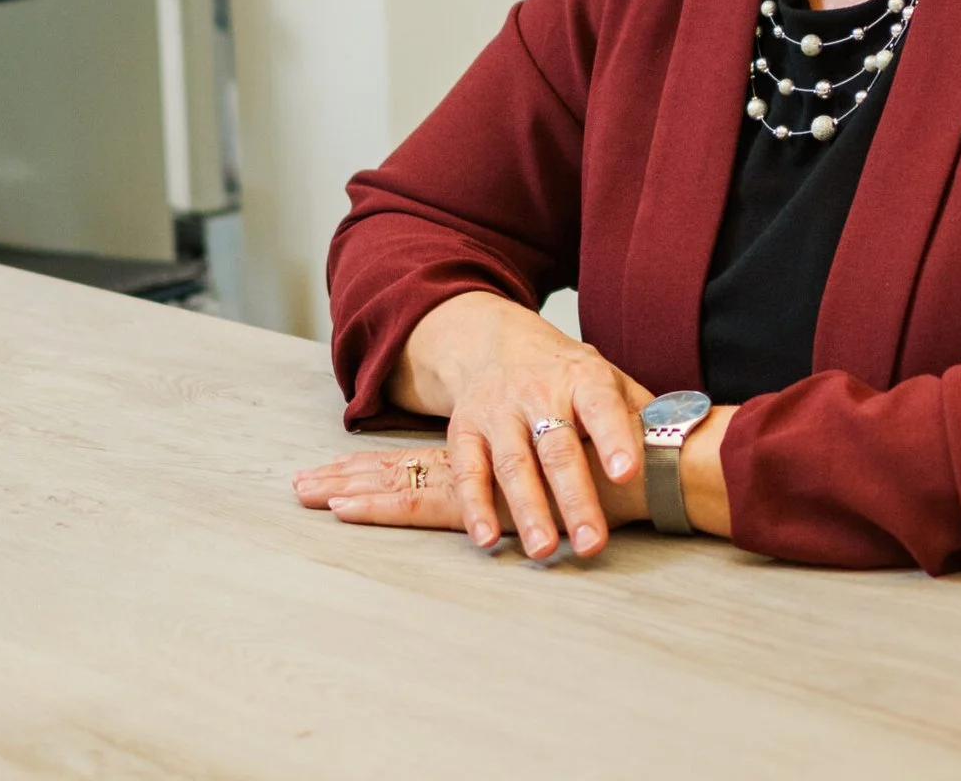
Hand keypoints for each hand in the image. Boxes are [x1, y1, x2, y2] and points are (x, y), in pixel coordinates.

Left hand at [292, 440, 643, 550]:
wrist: (660, 460)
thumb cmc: (634, 461)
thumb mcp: (594, 459)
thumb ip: (574, 455)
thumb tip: (576, 464)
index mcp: (503, 450)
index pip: (432, 459)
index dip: (385, 467)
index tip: (343, 473)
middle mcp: (487, 454)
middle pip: (407, 465)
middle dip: (354, 474)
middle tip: (300, 485)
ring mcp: (484, 471)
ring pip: (405, 479)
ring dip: (355, 489)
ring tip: (307, 496)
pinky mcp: (489, 494)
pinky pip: (423, 501)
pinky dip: (383, 506)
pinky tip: (346, 510)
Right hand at [371, 291, 653, 558]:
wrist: (493, 342)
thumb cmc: (564, 373)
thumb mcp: (606, 376)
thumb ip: (639, 411)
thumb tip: (681, 443)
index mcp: (582, 377)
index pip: (601, 407)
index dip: (614, 440)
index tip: (626, 474)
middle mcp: (537, 392)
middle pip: (557, 448)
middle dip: (574, 497)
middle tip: (591, 542)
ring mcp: (498, 411)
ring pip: (513, 463)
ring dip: (528, 509)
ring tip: (543, 549)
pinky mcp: (464, 430)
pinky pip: (468, 470)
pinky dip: (475, 506)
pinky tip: (487, 537)